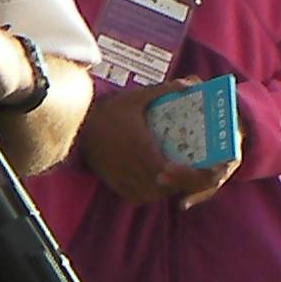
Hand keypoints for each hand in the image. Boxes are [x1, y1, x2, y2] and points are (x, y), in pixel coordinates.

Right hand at [75, 88, 235, 207]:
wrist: (77, 126)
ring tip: (183, 178)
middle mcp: (132, 167)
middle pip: (166, 186)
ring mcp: (122, 178)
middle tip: (199, 174)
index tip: (203, 169)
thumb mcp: (136, 98)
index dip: (189, 175)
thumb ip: (164, 91)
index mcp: (140, 147)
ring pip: (155, 194)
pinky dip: (154, 193)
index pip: (170, 171)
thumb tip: (190, 84)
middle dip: (186, 183)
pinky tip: (161, 184)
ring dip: (171, 189)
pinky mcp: (115, 185)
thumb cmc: (108, 111)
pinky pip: (140, 197)